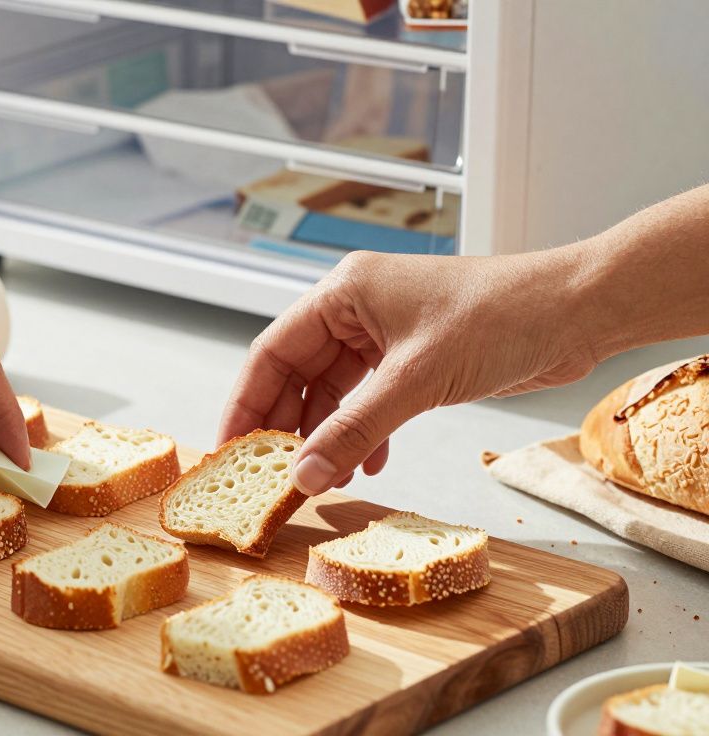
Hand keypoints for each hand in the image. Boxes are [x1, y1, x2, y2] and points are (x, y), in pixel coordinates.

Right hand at [219, 248, 601, 494]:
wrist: (577, 310)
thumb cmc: (503, 314)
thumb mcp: (417, 379)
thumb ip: (356, 431)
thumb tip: (305, 475)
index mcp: (344, 293)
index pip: (272, 351)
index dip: (247, 402)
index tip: (230, 449)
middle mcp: (358, 309)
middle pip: (297, 373)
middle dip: (286, 426)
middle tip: (270, 474)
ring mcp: (386, 334)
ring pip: (333, 391)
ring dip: (327, 435)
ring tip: (321, 478)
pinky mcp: (414, 358)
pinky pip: (368, 400)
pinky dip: (363, 433)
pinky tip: (369, 463)